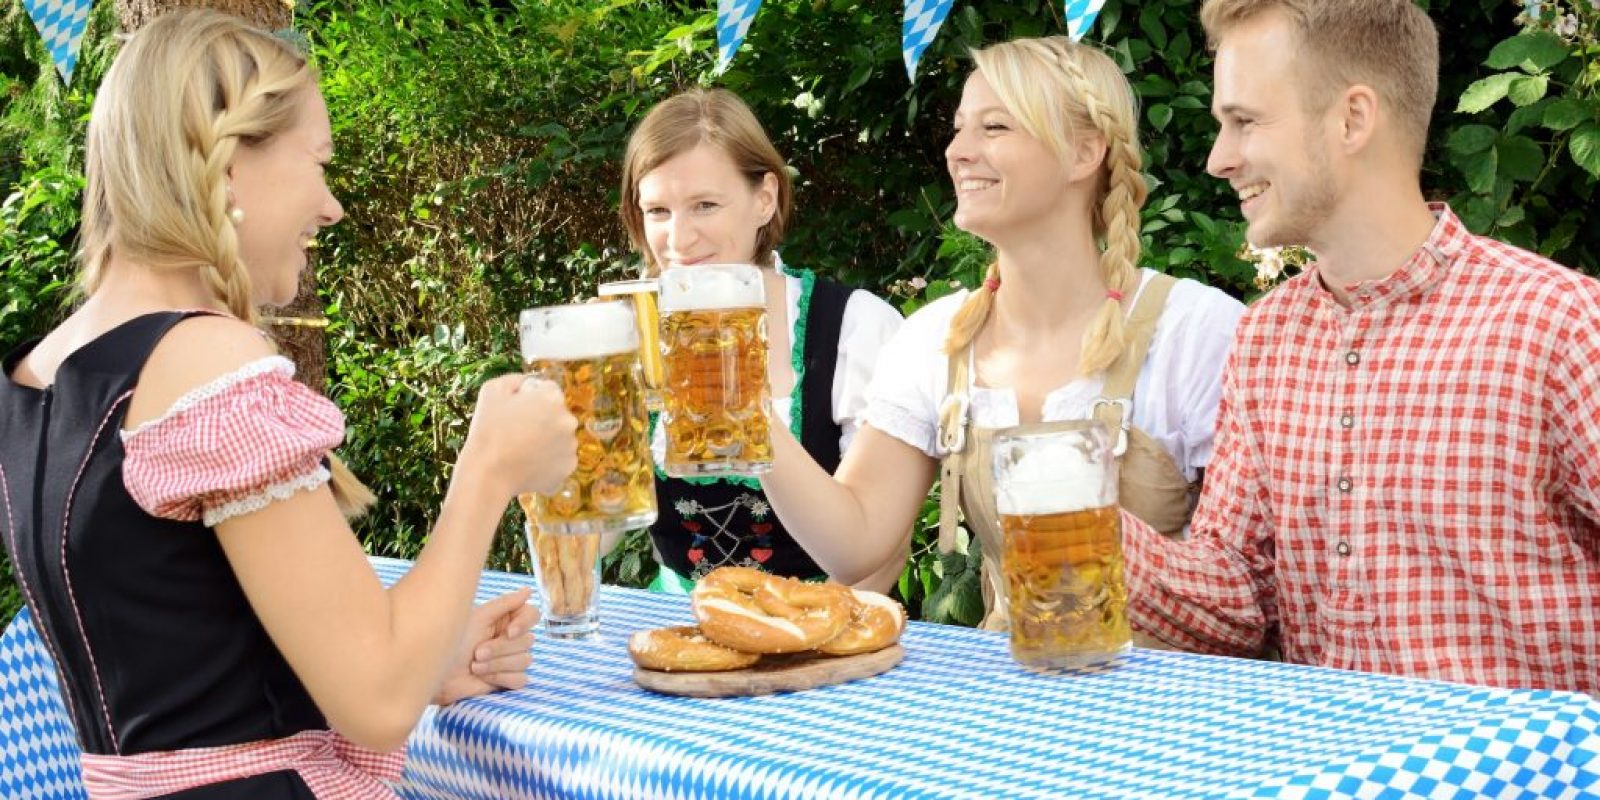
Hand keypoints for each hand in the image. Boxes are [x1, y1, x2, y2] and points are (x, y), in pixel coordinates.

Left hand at [433, 588, 539, 705]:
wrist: (435, 673)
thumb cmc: (451, 642)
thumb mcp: (477, 619)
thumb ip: (505, 604)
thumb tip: (528, 591)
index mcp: (504, 619)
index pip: (532, 615)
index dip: (524, 623)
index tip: (509, 632)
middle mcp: (510, 638)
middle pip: (528, 640)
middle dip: (501, 649)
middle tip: (477, 653)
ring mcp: (510, 659)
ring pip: (525, 660)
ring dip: (497, 665)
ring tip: (474, 666)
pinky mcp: (507, 680)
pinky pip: (520, 679)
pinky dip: (501, 678)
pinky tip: (483, 678)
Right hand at [461, 373, 578, 498]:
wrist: (488, 474)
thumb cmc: (487, 431)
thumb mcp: (491, 390)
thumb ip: (515, 379)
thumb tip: (528, 383)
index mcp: (552, 399)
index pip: (549, 390)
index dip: (532, 399)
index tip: (519, 412)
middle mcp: (568, 421)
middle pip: (557, 414)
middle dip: (542, 420)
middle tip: (519, 432)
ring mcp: (570, 446)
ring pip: (560, 437)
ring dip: (547, 440)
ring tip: (522, 450)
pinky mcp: (568, 467)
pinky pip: (560, 458)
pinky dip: (548, 461)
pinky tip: (529, 463)